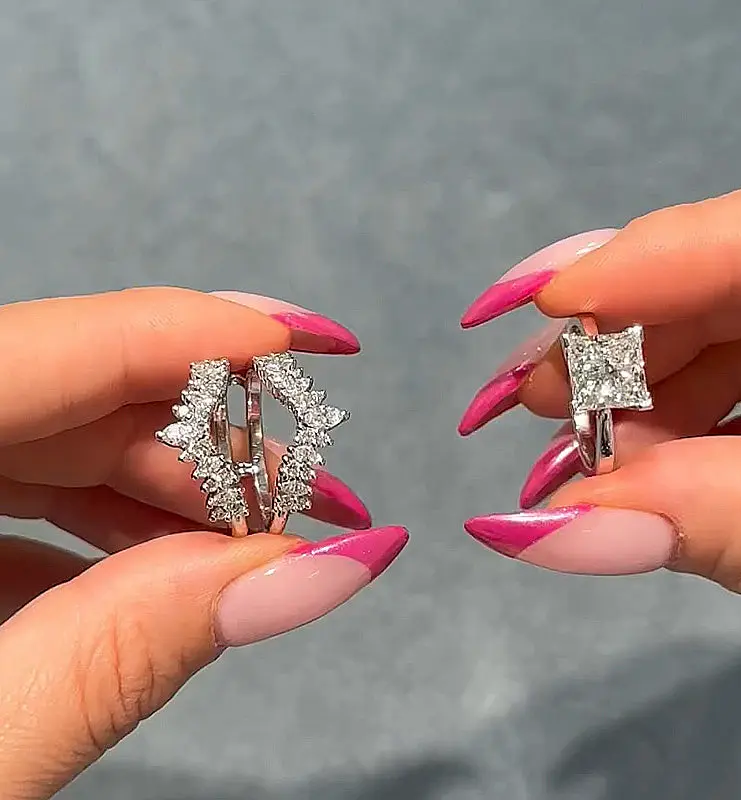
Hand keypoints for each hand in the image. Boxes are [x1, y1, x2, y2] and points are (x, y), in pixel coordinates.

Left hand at [0, 288, 406, 798]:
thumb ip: (127, 653)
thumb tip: (325, 571)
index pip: (58, 348)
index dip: (195, 333)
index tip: (316, 341)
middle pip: (71, 395)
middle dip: (207, 445)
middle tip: (311, 500)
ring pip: (49, 442)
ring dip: (163, 493)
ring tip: (256, 543)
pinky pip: (14, 500)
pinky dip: (95, 536)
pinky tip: (152, 581)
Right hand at [459, 165, 740, 607]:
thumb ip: (722, 524)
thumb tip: (539, 531)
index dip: (639, 263)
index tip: (530, 305)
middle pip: (734, 269)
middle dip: (625, 341)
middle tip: (535, 403)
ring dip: (654, 391)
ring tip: (582, 457)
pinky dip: (707, 414)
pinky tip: (650, 463)